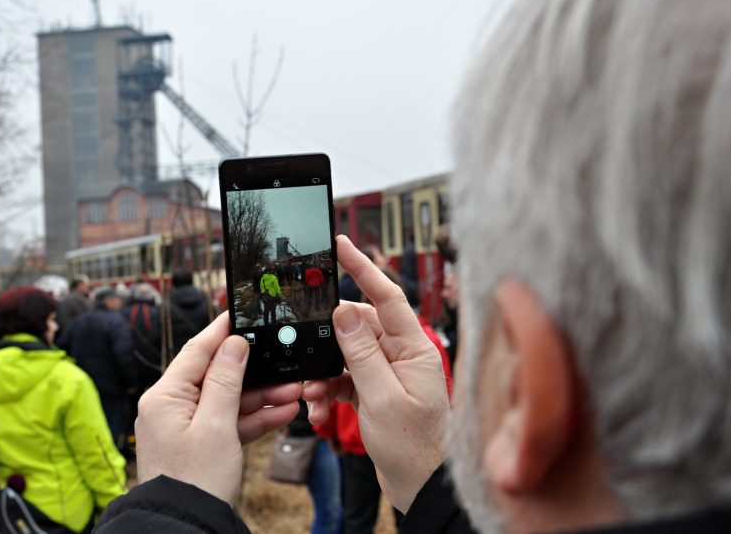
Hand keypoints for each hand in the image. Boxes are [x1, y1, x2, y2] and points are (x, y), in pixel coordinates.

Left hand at [134, 312, 301, 502]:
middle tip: (284, 361)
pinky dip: (254, 419)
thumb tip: (234, 343)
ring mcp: (186, 427)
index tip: (243, 312)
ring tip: (294, 391)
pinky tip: (282, 412)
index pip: (197, 351)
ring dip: (261, 396)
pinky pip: (229, 422)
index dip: (222, 331)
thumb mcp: (216, 424)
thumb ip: (226, 380)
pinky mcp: (200, 444)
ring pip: (228, 400)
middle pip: (216, 375)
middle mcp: (171, 407)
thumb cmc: (194, 479)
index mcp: (165, 396)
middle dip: (254, 372)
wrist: (187, 526)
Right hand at [303, 236, 449, 512]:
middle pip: (357, 327)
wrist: (421, 486)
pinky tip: (319, 409)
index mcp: (414, 349)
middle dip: (329, 341)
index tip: (342, 245)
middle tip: (310, 359)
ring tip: (313, 395)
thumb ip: (361, 353)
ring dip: (324, 372)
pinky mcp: (376, 391)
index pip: (387, 297)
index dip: (363, 268)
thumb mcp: (381, 397)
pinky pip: (345, 377)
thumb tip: (343, 312)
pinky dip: (328, 389)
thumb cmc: (414, 447)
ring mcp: (389, 373)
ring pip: (346, 354)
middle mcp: (403, 355)